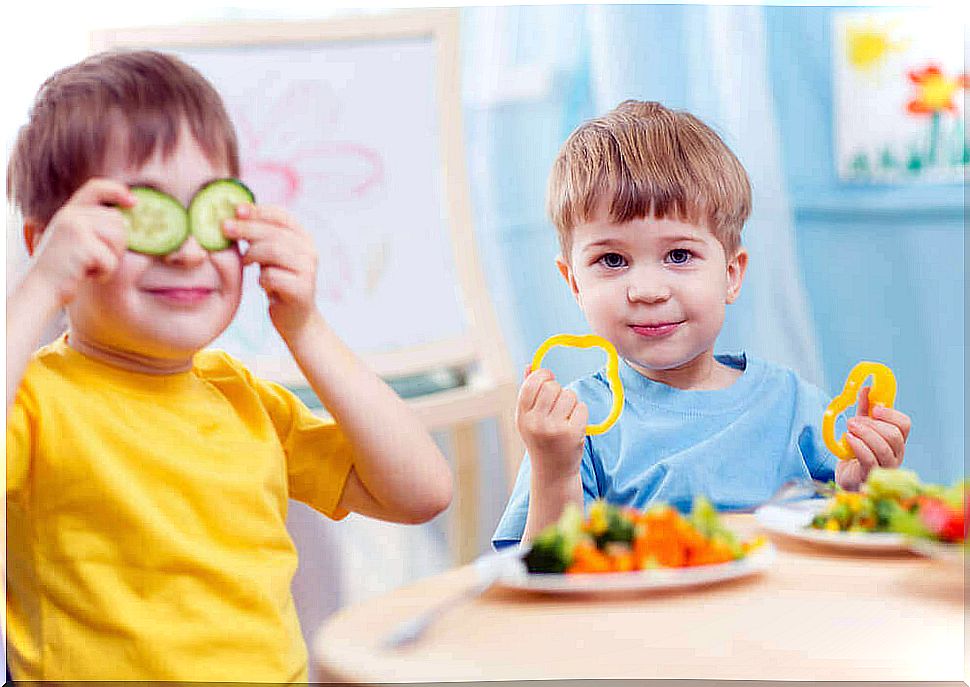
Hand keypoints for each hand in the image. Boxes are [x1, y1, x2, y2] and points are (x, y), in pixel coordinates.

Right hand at [27, 178, 132, 306]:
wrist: (41, 289)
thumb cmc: (64, 269)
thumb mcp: (75, 240)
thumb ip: (94, 225)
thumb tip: (128, 220)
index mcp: (69, 211)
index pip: (96, 187)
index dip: (117, 190)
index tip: (134, 202)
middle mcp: (71, 215)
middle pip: (118, 221)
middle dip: (117, 244)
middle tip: (96, 259)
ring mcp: (75, 227)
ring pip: (119, 239)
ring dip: (111, 259)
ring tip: (90, 266)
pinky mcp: (82, 245)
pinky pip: (111, 260)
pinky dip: (104, 273)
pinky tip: (86, 275)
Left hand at [223, 204, 317, 337]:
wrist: (296, 318)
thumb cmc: (278, 281)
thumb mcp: (271, 255)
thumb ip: (261, 236)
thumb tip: (235, 213)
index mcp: (303, 237)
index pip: (281, 215)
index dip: (258, 210)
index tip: (236, 209)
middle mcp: (310, 250)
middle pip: (274, 232)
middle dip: (246, 228)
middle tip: (224, 228)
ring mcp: (308, 270)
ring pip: (273, 251)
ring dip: (253, 255)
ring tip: (246, 263)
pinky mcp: (302, 289)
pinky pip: (272, 276)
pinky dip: (262, 279)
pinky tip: (263, 284)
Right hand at [516, 367, 587, 479]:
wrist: (553, 472)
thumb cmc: (540, 440)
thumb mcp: (528, 419)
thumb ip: (528, 392)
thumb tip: (530, 365)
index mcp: (522, 417)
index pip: (531, 384)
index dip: (542, 375)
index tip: (549, 377)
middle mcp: (536, 423)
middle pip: (552, 387)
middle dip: (558, 389)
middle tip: (558, 402)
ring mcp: (555, 429)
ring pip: (569, 395)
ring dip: (571, 401)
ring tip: (565, 416)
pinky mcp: (573, 434)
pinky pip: (581, 407)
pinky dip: (580, 412)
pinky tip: (574, 424)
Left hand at [836, 385, 911, 489]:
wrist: (847, 477)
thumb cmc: (857, 452)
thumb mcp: (861, 427)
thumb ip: (865, 410)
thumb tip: (866, 388)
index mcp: (896, 440)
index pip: (904, 424)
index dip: (890, 414)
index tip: (875, 409)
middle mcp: (895, 454)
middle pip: (894, 435)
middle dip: (872, 425)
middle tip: (853, 421)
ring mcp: (885, 467)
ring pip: (883, 448)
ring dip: (864, 434)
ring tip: (849, 428)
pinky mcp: (870, 475)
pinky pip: (869, 460)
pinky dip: (859, 446)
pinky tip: (849, 439)